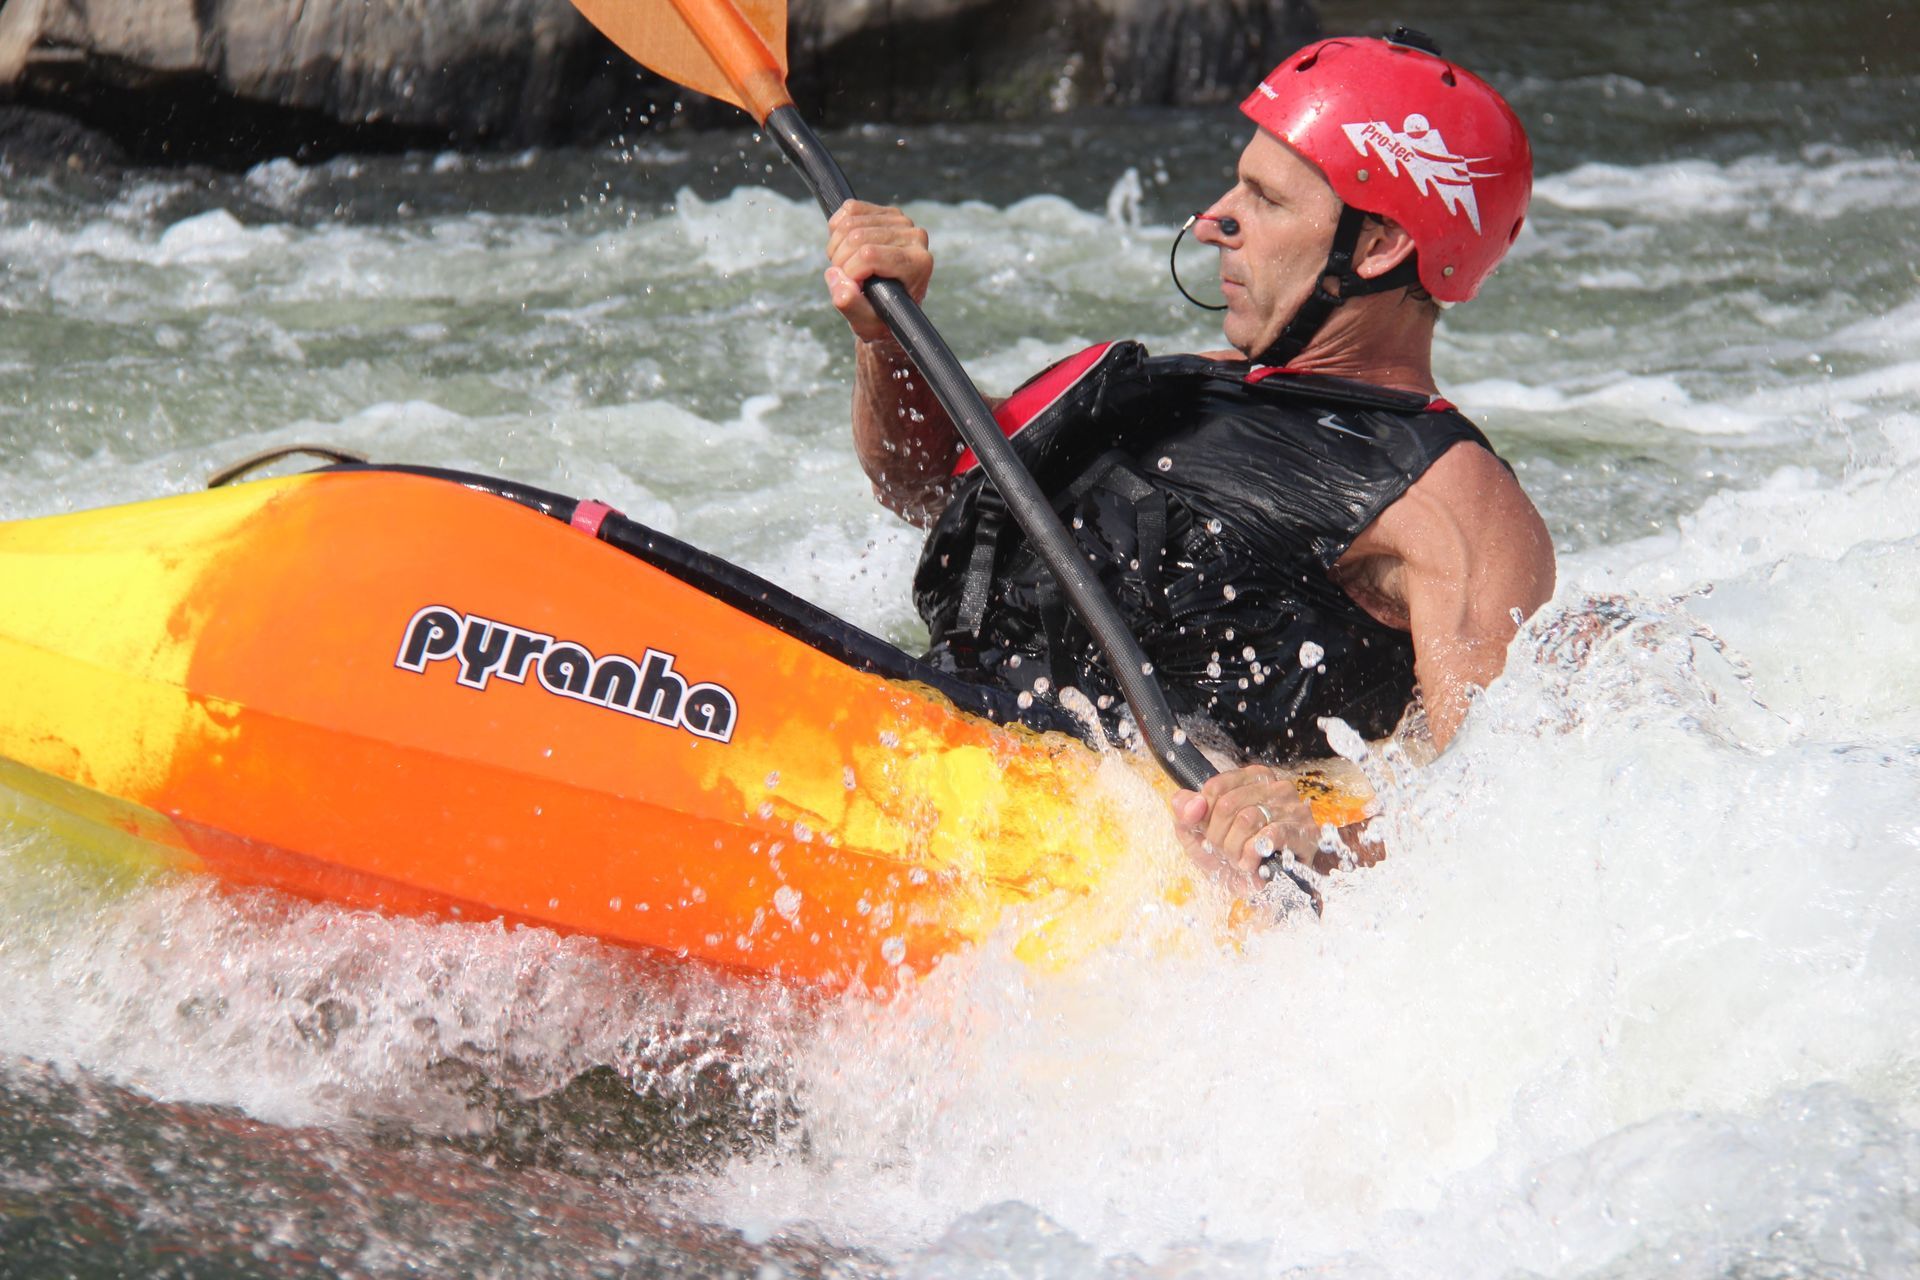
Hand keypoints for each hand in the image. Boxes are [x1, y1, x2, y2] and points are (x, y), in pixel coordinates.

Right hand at [825, 200, 932, 343]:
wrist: (887, 305)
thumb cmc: (880, 317)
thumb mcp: (866, 323)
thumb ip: (851, 305)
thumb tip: (837, 277)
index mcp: (918, 264)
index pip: (869, 254)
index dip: (849, 271)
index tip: (852, 288)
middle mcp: (915, 237)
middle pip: (856, 236)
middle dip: (840, 260)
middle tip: (845, 278)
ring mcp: (901, 221)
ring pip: (850, 222)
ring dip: (836, 247)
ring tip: (845, 266)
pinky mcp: (886, 212)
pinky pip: (850, 208)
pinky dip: (836, 228)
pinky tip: (844, 247)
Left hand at [1169, 766, 1324, 896]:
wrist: (1266, 891)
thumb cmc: (1236, 856)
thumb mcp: (1201, 835)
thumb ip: (1186, 814)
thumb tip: (1190, 804)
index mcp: (1252, 780)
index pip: (1215, 788)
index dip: (1204, 817)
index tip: (1208, 833)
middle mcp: (1275, 787)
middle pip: (1228, 804)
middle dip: (1218, 836)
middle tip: (1223, 853)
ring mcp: (1293, 808)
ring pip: (1247, 819)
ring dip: (1234, 849)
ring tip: (1237, 860)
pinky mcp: (1304, 833)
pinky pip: (1270, 836)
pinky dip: (1252, 854)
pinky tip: (1250, 864)